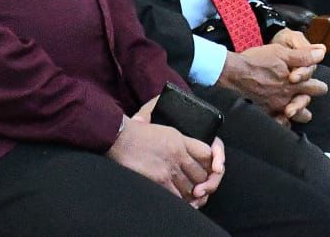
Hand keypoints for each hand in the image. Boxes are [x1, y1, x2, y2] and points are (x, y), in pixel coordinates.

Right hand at [107, 118, 221, 206]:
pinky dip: (180, 201)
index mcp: (180, 138)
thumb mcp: (161, 128)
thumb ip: (175, 138)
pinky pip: (177, 196)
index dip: (211, 164)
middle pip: (201, 174)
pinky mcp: (159, 180)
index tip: (206, 170)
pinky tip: (178, 201)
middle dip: (202, 183)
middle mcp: (178, 154)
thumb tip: (179, 143)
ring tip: (188, 198)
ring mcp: (169, 168)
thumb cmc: (135, 133)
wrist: (118, 137)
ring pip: (191, 187)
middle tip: (198, 190)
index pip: (207, 153)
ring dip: (190, 194)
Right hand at [218, 42, 326, 122]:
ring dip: (296, 113)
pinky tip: (280, 117)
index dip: (318, 86)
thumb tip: (322, 53)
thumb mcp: (281, 53)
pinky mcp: (263, 114)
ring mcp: (275, 108)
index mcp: (295, 83)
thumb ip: (303, 56)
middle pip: (307, 108)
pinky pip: (277, 125)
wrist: (233, 72)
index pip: (317, 89)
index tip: (316, 85)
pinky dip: (281, 122)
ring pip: (294, 118)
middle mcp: (287, 99)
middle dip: (306, 102)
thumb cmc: (257, 61)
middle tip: (303, 97)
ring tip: (293, 108)